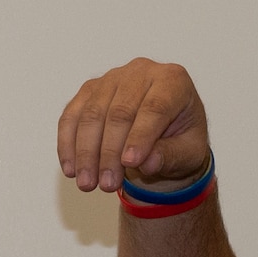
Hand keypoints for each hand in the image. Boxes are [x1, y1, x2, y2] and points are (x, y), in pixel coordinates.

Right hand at [57, 58, 210, 193]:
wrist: (166, 133)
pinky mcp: (90, 90)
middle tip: (106, 185)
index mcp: (174, 81)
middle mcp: (142, 72)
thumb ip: (171, 156)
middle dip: (109, 152)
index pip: (155, 108)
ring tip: (87, 184)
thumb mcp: (188, 153)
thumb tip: (148, 162)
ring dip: (86, 152)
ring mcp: (112, 78)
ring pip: (92, 114)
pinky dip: (68, 144)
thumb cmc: (180, 139)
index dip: (140, 136)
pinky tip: (70, 169)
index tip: (130, 163)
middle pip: (119, 112)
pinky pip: (72, 115)